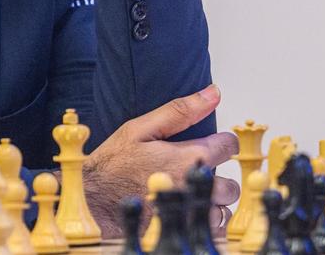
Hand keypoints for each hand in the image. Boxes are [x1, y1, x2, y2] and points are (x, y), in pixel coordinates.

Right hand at [79, 84, 240, 237]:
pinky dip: (203, 221)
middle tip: (194, 175)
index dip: (221, 143)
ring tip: (187, 194)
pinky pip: (210, 230)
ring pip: (221, 209)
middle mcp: (194, 186)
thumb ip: (181, 110)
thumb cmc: (112, 165)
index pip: (230, 146)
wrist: (93, 202)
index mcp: (189, 157)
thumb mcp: (140, 128)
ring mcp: (189, 212)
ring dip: (210, 202)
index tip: (208, 146)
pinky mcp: (182, 230)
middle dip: (218, 178)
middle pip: (231, 184)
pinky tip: (185, 212)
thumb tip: (213, 93)